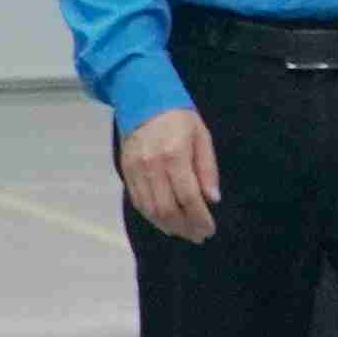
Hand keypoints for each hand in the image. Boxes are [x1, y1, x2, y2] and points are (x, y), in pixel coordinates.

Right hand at [117, 106, 221, 243]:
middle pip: (167, 208)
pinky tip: (165, 221)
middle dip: (185, 227)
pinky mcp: (126, 172)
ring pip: (150, 209)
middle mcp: (151, 166)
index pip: (188, 197)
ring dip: (168, 226)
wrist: (142, 100)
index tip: (209, 229)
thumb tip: (212, 200)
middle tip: (198, 236)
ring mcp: (135, 170)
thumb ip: (207, 169)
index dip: (200, 218)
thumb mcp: (202, 138)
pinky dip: (152, 216)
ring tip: (184, 232)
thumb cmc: (179, 118)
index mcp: (175, 155)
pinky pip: (138, 202)